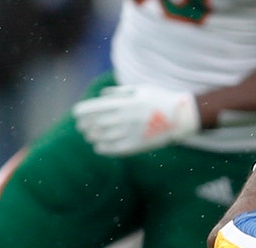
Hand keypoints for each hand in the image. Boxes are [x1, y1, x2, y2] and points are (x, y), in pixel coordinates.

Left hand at [72, 85, 199, 156]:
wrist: (179, 117)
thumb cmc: (159, 99)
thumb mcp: (140, 89)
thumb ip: (119, 93)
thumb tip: (101, 96)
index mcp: (123, 103)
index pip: (93, 108)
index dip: (81, 112)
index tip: (76, 114)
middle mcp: (124, 118)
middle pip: (95, 124)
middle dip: (84, 125)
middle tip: (81, 126)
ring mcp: (129, 133)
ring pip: (101, 137)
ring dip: (91, 136)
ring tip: (89, 135)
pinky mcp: (135, 146)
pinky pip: (113, 149)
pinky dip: (102, 148)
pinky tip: (98, 146)